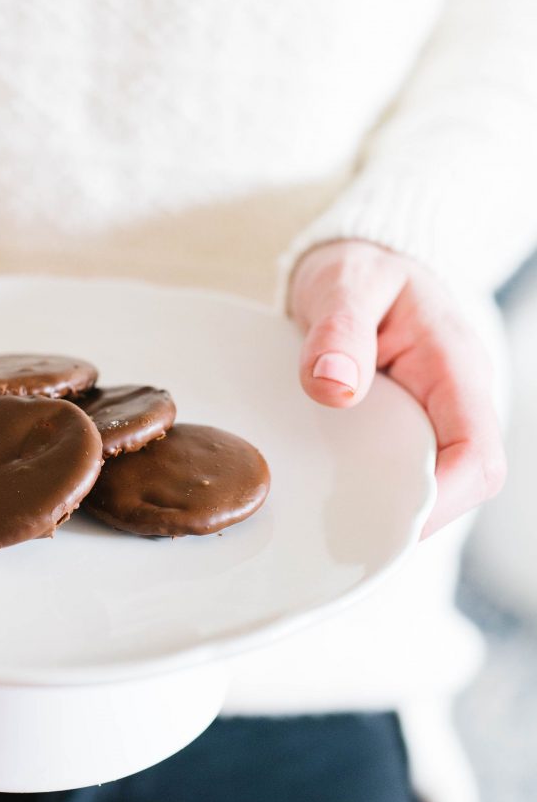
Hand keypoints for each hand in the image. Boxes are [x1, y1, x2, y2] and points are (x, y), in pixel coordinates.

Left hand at [288, 240, 505, 538]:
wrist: (356, 261)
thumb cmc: (358, 268)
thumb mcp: (344, 283)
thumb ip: (339, 329)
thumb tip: (334, 385)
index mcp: (456, 370)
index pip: (477, 457)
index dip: (443, 500)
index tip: (386, 519)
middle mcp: (454, 403)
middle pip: (456, 487)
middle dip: (406, 518)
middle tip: (340, 540)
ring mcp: (430, 420)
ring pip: (425, 485)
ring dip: (383, 508)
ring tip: (325, 527)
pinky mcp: (402, 430)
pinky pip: (396, 471)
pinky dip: (365, 490)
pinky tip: (323, 499)